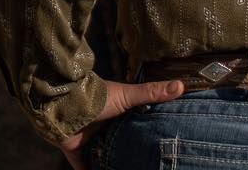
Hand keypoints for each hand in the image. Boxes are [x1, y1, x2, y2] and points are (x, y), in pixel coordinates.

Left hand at [55, 77, 185, 166]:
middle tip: (149, 166)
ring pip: (107, 160)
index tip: (162, 148)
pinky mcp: (79, 154)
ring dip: (115, 166)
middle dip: (131, 156)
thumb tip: (182, 85)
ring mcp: (92, 143)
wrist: (64, 105)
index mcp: (118, 117)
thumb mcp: (128, 96)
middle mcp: (106, 130)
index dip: (147, 137)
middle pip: (122, 147)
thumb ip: (151, 93)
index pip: (136, 129)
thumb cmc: (96, 97)